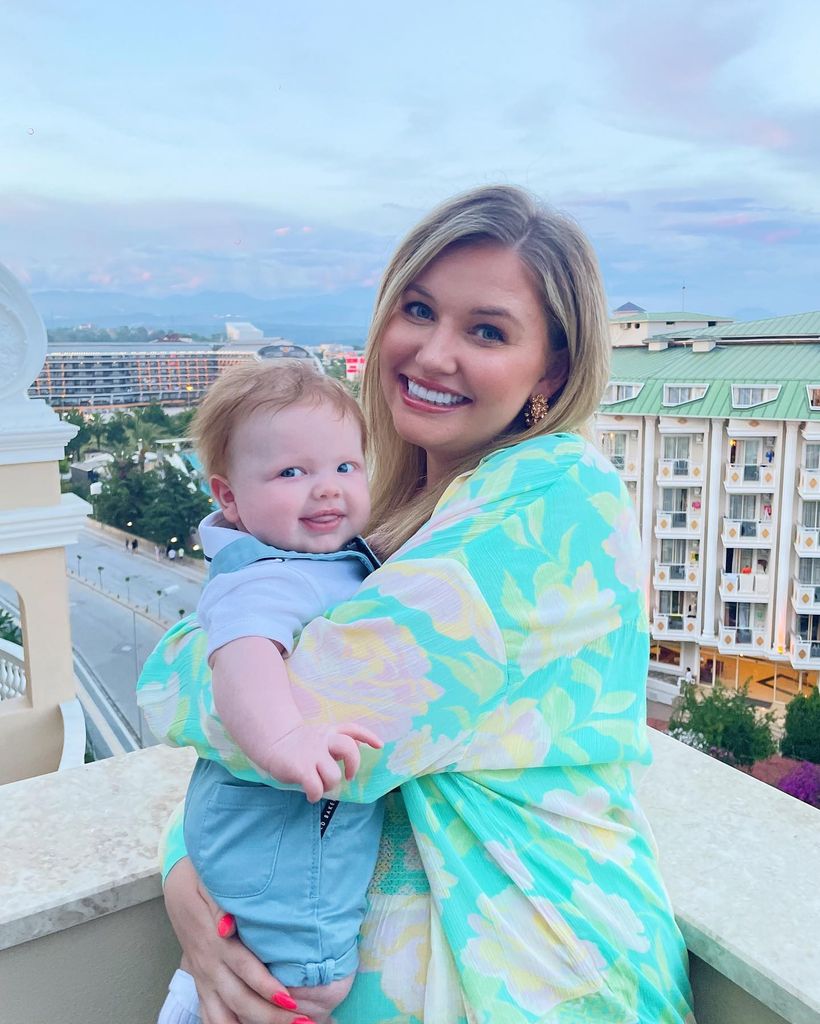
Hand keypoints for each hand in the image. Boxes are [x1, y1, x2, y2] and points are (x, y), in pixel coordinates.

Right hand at [164, 858, 310, 1023]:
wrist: (177, 890)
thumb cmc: (201, 884)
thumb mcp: (209, 885)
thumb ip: (220, 905)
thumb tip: (227, 925)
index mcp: (216, 943)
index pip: (244, 969)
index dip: (266, 986)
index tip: (289, 998)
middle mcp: (210, 967)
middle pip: (240, 1000)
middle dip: (271, 1016)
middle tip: (302, 1021)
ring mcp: (204, 979)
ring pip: (225, 1016)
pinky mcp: (201, 985)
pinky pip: (212, 1015)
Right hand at [261, 722, 382, 802]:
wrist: (272, 742)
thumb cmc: (297, 745)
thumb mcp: (319, 739)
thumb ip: (333, 746)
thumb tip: (350, 756)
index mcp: (329, 733)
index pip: (352, 730)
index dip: (368, 737)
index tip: (379, 745)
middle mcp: (323, 741)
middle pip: (349, 748)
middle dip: (353, 765)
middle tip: (348, 776)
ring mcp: (312, 755)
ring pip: (334, 775)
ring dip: (329, 785)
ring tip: (320, 786)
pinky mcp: (301, 768)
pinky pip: (316, 788)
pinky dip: (315, 795)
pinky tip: (310, 795)